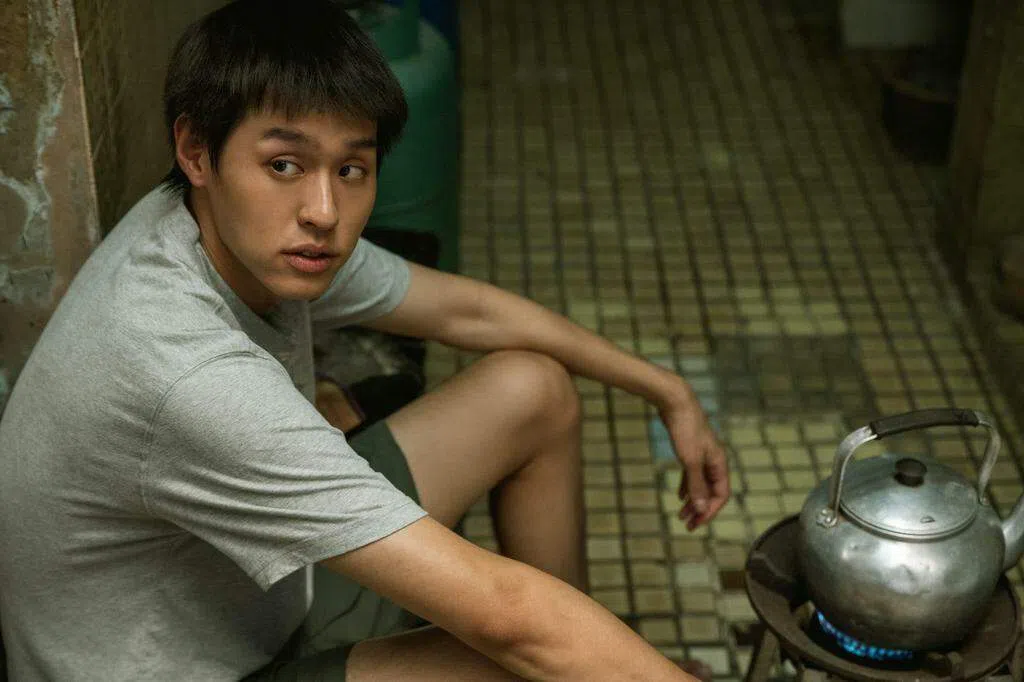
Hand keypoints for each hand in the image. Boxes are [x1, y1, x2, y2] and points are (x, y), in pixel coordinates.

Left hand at [659, 389, 729, 529]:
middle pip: (711, 492)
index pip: (721, 495)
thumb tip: (702, 509)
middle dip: (700, 510)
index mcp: (720, 464)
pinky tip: (680, 496)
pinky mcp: (691, 450)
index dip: (710, 511)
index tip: (696, 523)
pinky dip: (687, 486)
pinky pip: (692, 475)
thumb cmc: (685, 429)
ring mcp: (703, 456)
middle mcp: (714, 461)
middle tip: (687, 525)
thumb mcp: (690, 461)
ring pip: (700, 484)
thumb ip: (696, 486)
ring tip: (681, 516)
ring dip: (692, 501)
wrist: (675, 402)